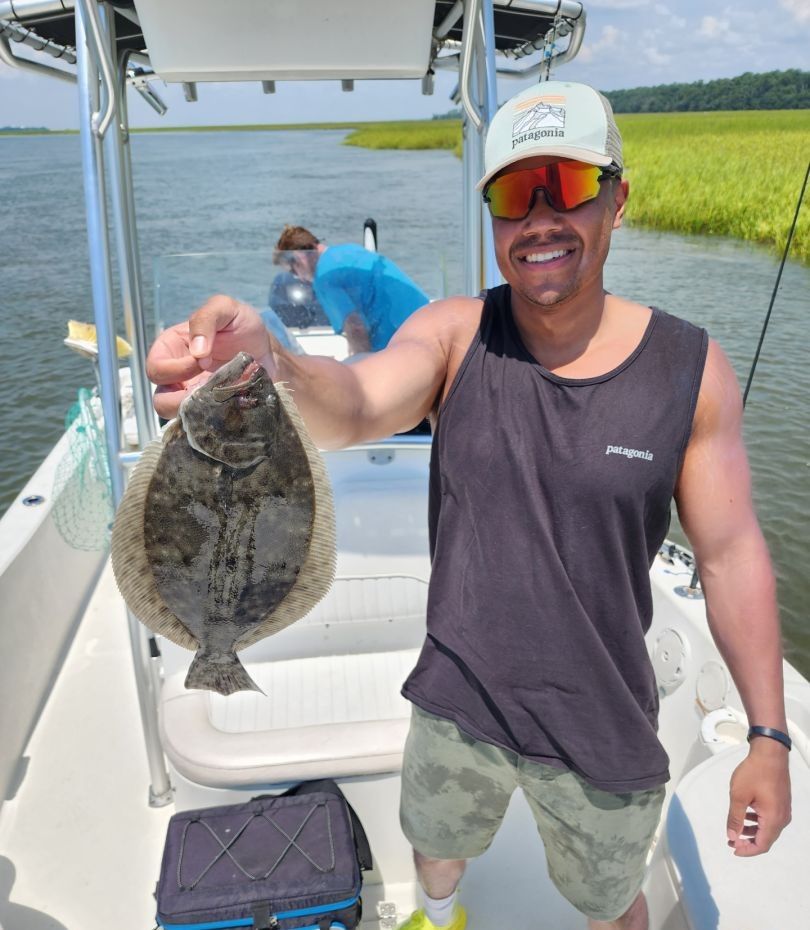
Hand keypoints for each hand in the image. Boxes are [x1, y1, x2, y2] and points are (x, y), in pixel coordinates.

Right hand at [146, 295, 276, 418]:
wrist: (268, 351)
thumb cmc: (241, 326)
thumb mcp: (224, 309)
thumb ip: (206, 319)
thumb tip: (197, 351)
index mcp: (171, 350)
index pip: (156, 368)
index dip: (175, 369)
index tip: (203, 361)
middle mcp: (177, 377)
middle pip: (160, 400)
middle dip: (182, 398)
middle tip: (210, 388)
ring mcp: (193, 398)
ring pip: (180, 419)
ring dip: (198, 414)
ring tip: (220, 401)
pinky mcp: (211, 412)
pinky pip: (203, 426)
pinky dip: (215, 422)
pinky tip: (231, 408)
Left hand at [726, 738, 790, 855]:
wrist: (770, 754)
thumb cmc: (755, 772)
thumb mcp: (739, 795)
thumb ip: (735, 817)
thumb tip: (732, 834)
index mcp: (773, 819)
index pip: (762, 845)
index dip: (747, 850)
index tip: (733, 848)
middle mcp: (782, 818)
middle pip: (766, 839)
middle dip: (748, 842)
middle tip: (732, 840)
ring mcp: (783, 810)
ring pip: (768, 830)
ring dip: (752, 832)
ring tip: (737, 829)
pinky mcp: (781, 803)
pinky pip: (770, 820)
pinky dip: (758, 822)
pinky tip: (747, 816)